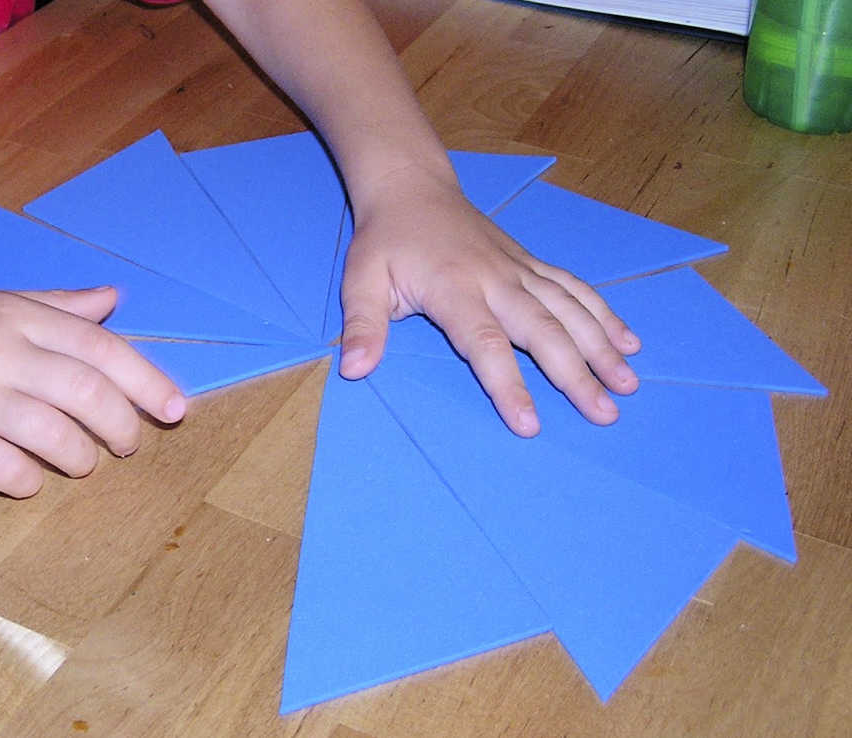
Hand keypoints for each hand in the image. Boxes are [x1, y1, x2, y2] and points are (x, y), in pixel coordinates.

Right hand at [0, 285, 185, 496]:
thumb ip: (57, 304)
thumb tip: (113, 298)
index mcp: (19, 316)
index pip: (102, 348)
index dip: (146, 381)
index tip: (175, 409)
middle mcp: (1, 352)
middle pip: (88, 395)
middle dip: (122, 428)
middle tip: (127, 445)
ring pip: (55, 437)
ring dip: (81, 459)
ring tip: (81, 462)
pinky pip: (6, 470)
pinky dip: (29, 480)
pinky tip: (28, 477)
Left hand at [338, 166, 640, 435]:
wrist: (412, 187)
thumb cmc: (385, 241)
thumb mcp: (360, 281)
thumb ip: (363, 326)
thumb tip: (355, 369)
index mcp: (454, 288)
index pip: (485, 344)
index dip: (509, 385)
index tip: (529, 424)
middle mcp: (496, 279)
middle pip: (543, 331)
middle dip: (576, 374)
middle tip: (605, 415)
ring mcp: (519, 269)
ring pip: (569, 309)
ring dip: (602, 347)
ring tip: (629, 384)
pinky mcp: (531, 263)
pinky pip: (574, 288)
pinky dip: (604, 313)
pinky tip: (628, 342)